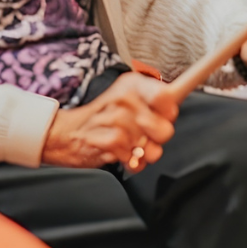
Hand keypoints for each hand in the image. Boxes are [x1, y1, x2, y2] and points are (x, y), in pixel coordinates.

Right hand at [41, 73, 177, 169]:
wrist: (66, 134)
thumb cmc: (103, 118)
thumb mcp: (129, 99)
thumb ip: (156, 101)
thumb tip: (180, 98)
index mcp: (132, 84)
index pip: (167, 96)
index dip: (170, 112)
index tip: (165, 115)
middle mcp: (124, 99)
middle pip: (165, 128)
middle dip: (158, 139)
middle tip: (143, 135)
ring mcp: (115, 120)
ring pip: (152, 148)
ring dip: (143, 153)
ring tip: (130, 145)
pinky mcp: (108, 142)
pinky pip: (135, 160)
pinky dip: (131, 163)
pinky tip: (122, 154)